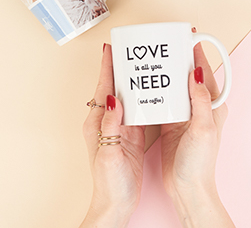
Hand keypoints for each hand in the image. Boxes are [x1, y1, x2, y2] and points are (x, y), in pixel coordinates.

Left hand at [80, 44, 145, 227]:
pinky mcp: (130, 135)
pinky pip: (137, 109)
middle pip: (114, 86)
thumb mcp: (109, 153)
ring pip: (126, 96)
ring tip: (144, 62)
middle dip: (122, 66)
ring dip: (134, 79)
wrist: (115, 204)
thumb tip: (113, 98)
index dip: (108, 66)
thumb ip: (111, 126)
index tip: (112, 47)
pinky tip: (153, 90)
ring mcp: (119, 128)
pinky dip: (143, 96)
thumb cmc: (109, 183)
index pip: (103, 87)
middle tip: (132, 48)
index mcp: (98, 123)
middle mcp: (107, 121)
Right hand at [160, 39, 234, 226]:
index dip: (196, 52)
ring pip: (175, 87)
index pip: (205, 71)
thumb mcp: (202, 128)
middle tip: (163, 45)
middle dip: (177, 59)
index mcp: (213, 106)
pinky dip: (156, 91)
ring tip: (153, 60)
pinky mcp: (172, 125)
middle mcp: (201, 108)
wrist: (188, 188)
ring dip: (165, 74)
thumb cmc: (200, 163)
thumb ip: (201, 100)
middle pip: (188, 75)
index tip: (186, 36)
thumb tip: (197, 72)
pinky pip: (164, 101)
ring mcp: (185, 116)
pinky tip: (146, 86)